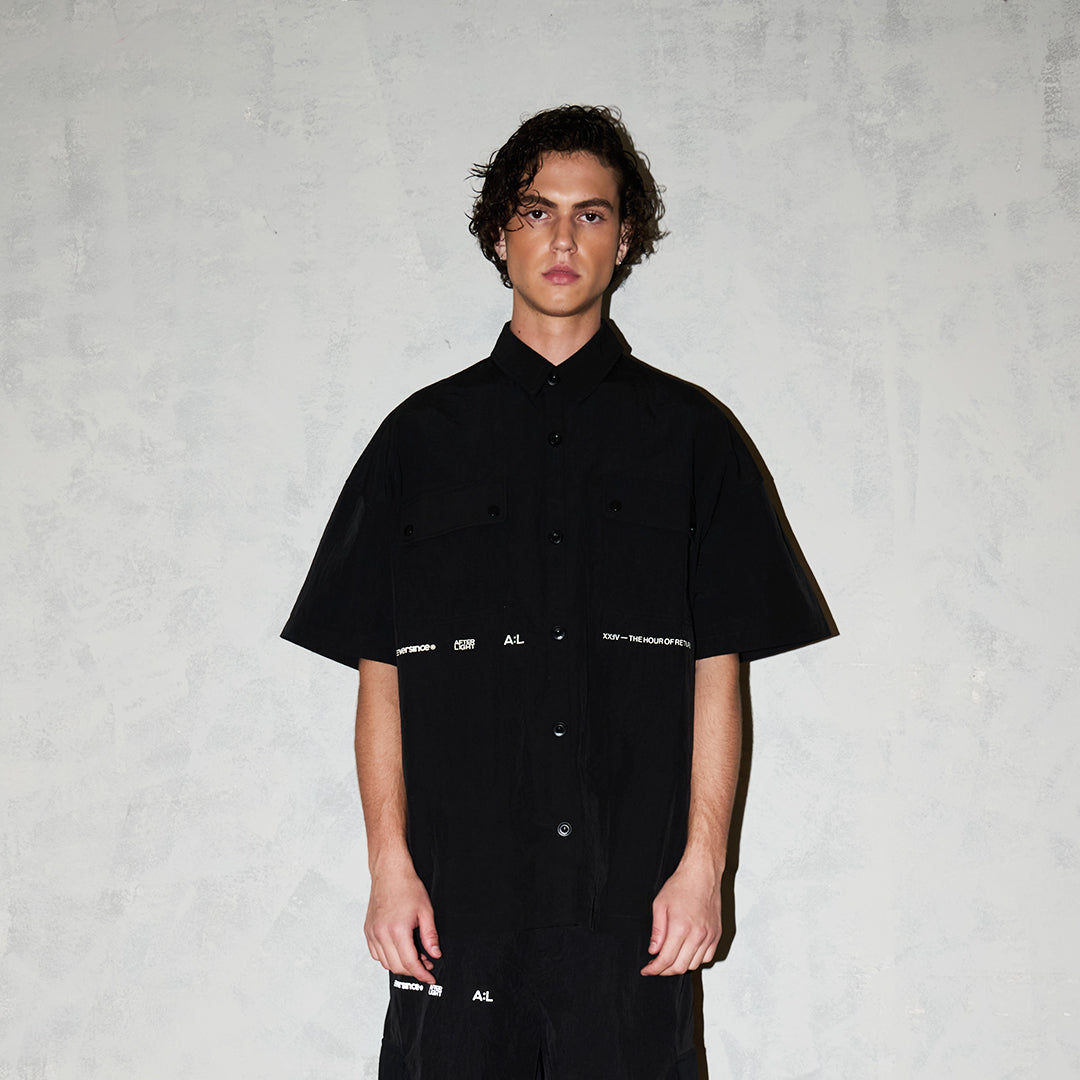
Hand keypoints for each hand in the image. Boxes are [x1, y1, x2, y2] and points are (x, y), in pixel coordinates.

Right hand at [364, 856, 440, 984]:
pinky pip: (376, 954)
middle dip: (413, 970)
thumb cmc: (407, 887)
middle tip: (426, 965)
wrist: (389, 872)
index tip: (430, 977)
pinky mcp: (367, 931)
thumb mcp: (426, 911)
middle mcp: (381, 934)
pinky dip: (388, 957)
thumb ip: (430, 936)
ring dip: (400, 965)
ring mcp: (372, 933)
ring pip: (385, 963)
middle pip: (397, 967)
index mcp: (397, 930)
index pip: (410, 963)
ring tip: (414, 955)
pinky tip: (398, 949)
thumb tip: (434, 954)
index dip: (422, 974)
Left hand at [640, 857, 722, 975]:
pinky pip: (707, 957)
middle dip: (665, 971)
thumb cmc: (681, 885)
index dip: (654, 969)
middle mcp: (697, 934)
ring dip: (680, 966)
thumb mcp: (660, 904)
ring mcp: (709, 936)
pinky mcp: (716, 934)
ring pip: (694, 965)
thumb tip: (653, 951)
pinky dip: (696, 960)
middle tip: (656, 966)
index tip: (647, 970)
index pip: (666, 959)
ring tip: (670, 958)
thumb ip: (657, 931)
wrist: (702, 874)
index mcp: (681, 927)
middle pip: (680, 967)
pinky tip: (687, 953)